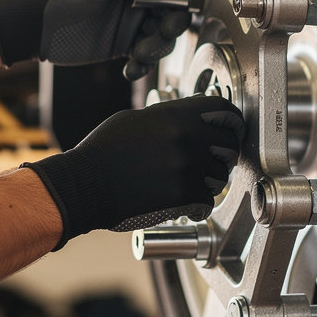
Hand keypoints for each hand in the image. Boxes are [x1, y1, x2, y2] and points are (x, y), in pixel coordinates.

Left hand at [0, 0, 189, 78]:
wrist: (37, 26)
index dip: (178, 1)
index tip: (175, 13)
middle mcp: (137, 3)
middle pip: (170, 17)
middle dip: (169, 29)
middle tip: (160, 35)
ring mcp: (130, 26)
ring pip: (160, 40)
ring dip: (156, 50)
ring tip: (139, 56)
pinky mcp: (122, 47)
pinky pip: (143, 59)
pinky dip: (142, 67)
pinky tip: (130, 71)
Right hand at [24, 95, 243, 247]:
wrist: (85, 184)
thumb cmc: (102, 152)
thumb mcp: (134, 119)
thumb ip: (167, 118)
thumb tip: (188, 117)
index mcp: (176, 115)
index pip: (224, 110)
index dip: (231, 121)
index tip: (231, 129)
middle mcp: (186, 138)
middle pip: (229, 144)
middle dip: (223, 155)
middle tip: (211, 162)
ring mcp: (186, 167)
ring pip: (221, 176)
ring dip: (210, 182)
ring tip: (191, 184)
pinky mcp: (182, 194)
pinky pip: (207, 200)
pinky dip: (198, 205)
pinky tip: (186, 204)